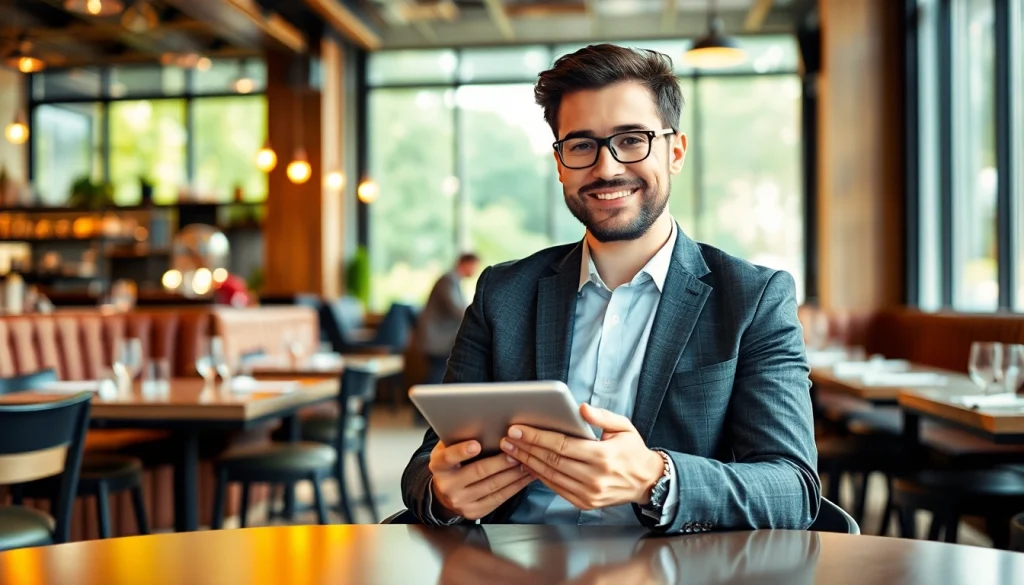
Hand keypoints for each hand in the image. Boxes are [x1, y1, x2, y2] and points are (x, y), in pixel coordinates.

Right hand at [429, 439, 534, 520]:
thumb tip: (481, 423)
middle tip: (516, 452)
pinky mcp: (475, 512)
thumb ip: (458, 439)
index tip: (476, 444)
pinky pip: (499, 498)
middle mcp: (447, 485)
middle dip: (500, 462)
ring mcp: (461, 501)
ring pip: (492, 486)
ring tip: (526, 462)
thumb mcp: (446, 450)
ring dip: (512, 473)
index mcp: (438, 466)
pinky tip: (524, 477)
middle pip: (478, 471)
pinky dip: (515, 487)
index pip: (449, 457)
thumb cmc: (451, 465)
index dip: (462, 451)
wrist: (443, 494)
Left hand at [500, 403, 664, 510]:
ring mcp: (589, 494)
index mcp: (603, 456)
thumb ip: (602, 416)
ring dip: (528, 462)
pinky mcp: (585, 503)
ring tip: (511, 450)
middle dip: (526, 448)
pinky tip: (527, 465)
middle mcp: (594, 478)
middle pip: (552, 461)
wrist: (647, 482)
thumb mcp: (624, 427)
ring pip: (550, 476)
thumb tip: (581, 408)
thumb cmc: (633, 451)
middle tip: (507, 438)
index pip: (562, 445)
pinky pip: (556, 488)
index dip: (537, 437)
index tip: (518, 429)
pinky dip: (539, 477)